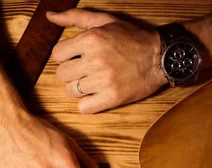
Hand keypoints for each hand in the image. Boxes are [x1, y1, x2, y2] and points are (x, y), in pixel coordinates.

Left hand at [47, 8, 166, 113]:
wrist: (161, 57)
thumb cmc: (131, 38)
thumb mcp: (105, 20)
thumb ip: (75, 17)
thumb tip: (50, 16)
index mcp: (91, 39)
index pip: (57, 54)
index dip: (66, 56)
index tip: (78, 56)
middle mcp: (95, 60)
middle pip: (61, 74)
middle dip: (71, 72)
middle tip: (86, 69)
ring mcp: (103, 81)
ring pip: (70, 91)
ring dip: (79, 88)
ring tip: (93, 81)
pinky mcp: (112, 98)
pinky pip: (83, 107)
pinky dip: (88, 103)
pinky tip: (98, 94)